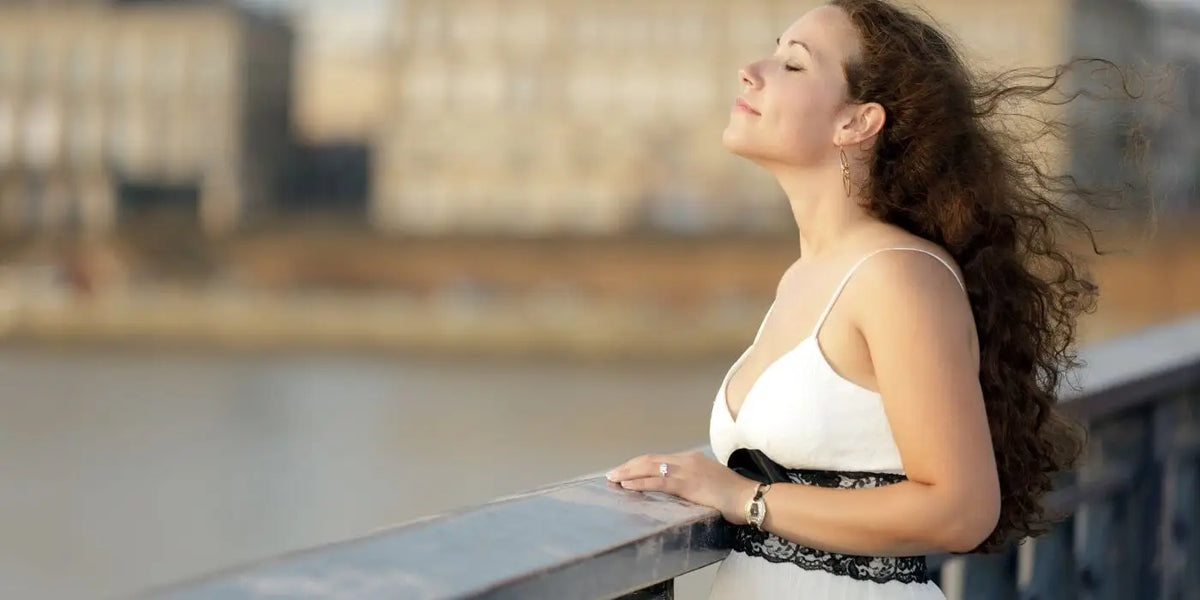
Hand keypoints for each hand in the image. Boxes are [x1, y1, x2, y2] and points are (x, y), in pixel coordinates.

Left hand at [606, 450, 759, 525]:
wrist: (748, 497)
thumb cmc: (732, 494)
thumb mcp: (709, 481)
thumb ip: (692, 480)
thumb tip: (678, 488)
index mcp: (690, 458)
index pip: (658, 459)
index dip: (639, 464)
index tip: (625, 470)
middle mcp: (686, 460)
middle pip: (649, 460)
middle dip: (628, 466)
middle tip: (611, 473)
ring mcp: (686, 470)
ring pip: (649, 468)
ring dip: (628, 473)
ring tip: (613, 478)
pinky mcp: (687, 484)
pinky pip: (657, 482)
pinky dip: (639, 483)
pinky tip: (627, 486)